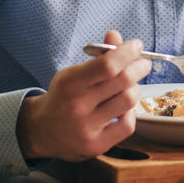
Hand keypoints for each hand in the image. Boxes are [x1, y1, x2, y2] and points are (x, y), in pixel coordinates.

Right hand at [16, 29, 150, 160]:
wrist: (40, 131)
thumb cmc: (62, 97)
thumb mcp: (72, 73)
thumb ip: (97, 57)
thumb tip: (116, 36)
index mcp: (69, 83)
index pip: (107, 65)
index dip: (127, 52)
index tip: (137, 45)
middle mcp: (77, 106)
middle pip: (123, 81)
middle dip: (139, 68)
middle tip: (143, 64)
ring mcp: (87, 128)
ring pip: (128, 101)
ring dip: (135, 88)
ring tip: (131, 85)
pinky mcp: (96, 145)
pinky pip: (128, 125)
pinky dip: (131, 112)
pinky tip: (124, 108)